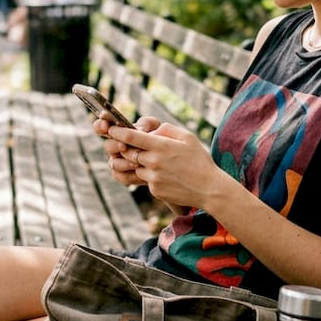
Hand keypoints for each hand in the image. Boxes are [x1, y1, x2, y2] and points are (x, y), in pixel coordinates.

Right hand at [98, 115, 158, 185]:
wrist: (168, 159)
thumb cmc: (160, 138)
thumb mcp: (156, 127)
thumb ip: (146, 123)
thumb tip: (139, 129)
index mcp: (118, 131)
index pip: (101, 127)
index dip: (100, 126)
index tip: (106, 125)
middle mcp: (114, 146)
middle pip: (107, 146)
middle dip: (115, 145)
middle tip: (123, 145)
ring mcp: (117, 161)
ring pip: (114, 163)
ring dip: (124, 162)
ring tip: (137, 162)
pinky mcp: (123, 175)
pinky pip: (121, 176)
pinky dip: (130, 175)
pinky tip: (141, 173)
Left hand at [103, 119, 223, 211]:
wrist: (209, 189)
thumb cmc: (200, 160)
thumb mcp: (187, 137)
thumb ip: (166, 129)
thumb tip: (150, 131)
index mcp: (161, 146)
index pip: (131, 137)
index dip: (117, 132)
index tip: (111, 129)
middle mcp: (154, 162)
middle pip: (129, 152)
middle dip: (128, 148)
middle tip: (134, 145)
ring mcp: (153, 178)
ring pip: (136, 167)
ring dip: (142, 163)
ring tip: (161, 163)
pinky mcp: (154, 190)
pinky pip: (146, 180)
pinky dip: (151, 176)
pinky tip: (168, 176)